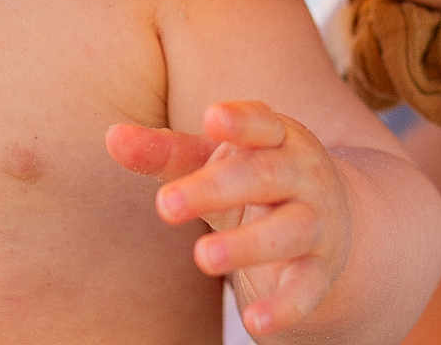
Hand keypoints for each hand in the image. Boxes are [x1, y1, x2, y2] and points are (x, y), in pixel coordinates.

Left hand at [107, 101, 351, 338]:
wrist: (328, 216)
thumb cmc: (251, 176)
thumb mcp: (211, 161)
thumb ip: (164, 150)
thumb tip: (112, 136)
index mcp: (276, 135)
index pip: (260, 122)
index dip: (239, 121)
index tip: (210, 118)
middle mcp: (302, 172)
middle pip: (263, 175)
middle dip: (215, 188)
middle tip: (165, 206)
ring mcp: (317, 220)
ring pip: (288, 230)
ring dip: (248, 244)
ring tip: (202, 257)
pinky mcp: (321, 268)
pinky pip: (307, 288)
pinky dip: (285, 306)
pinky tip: (255, 322)